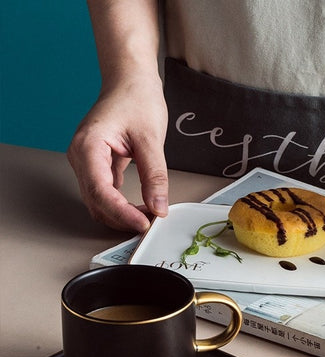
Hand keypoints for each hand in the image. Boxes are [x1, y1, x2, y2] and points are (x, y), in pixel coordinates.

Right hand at [67, 78, 167, 231]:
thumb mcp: (151, 138)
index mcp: (88, 147)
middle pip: (97, 202)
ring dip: (122, 214)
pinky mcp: (98, 166)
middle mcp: (81, 157)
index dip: (122, 213)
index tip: (144, 223)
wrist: (130, 80)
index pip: (100, 192)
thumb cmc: (136, 99)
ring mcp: (87, 163)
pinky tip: (142, 207)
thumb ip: (155, 175)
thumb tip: (159, 206)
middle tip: (151, 223)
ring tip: (149, 216)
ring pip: (100, 202)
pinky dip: (122, 205)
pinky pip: (107, 194)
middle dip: (122, 217)